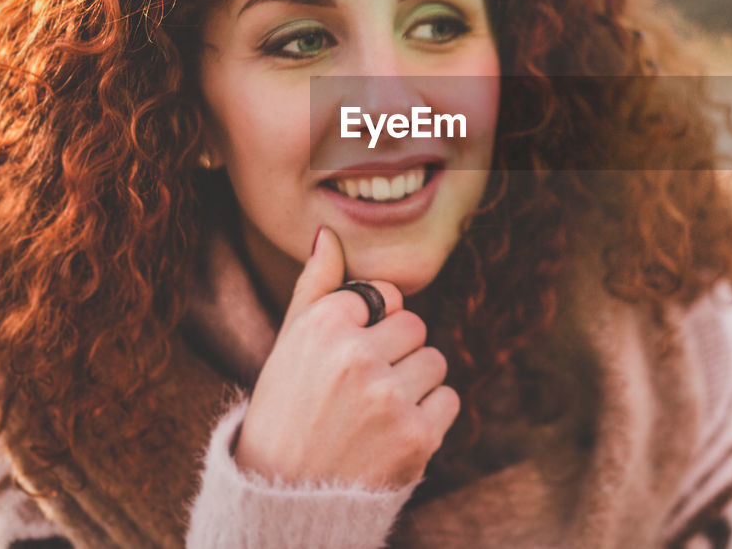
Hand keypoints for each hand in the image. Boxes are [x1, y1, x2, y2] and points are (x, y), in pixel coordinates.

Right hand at [233, 226, 459, 487]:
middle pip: (414, 326)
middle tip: (358, 390)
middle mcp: (356, 356)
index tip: (347, 356)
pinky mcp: (416, 436)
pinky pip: (448, 399)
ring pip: (435, 360)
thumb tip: (327, 234)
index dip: (370, 326)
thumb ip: (315, 287)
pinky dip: (428, 416)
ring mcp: (389, 397)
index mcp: (324, 325)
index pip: (385, 296)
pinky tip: (391, 433)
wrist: (283, 496)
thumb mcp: (289, 345)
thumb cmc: (286, 411)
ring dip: (414, 384)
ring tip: (373, 412)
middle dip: (395, 353)